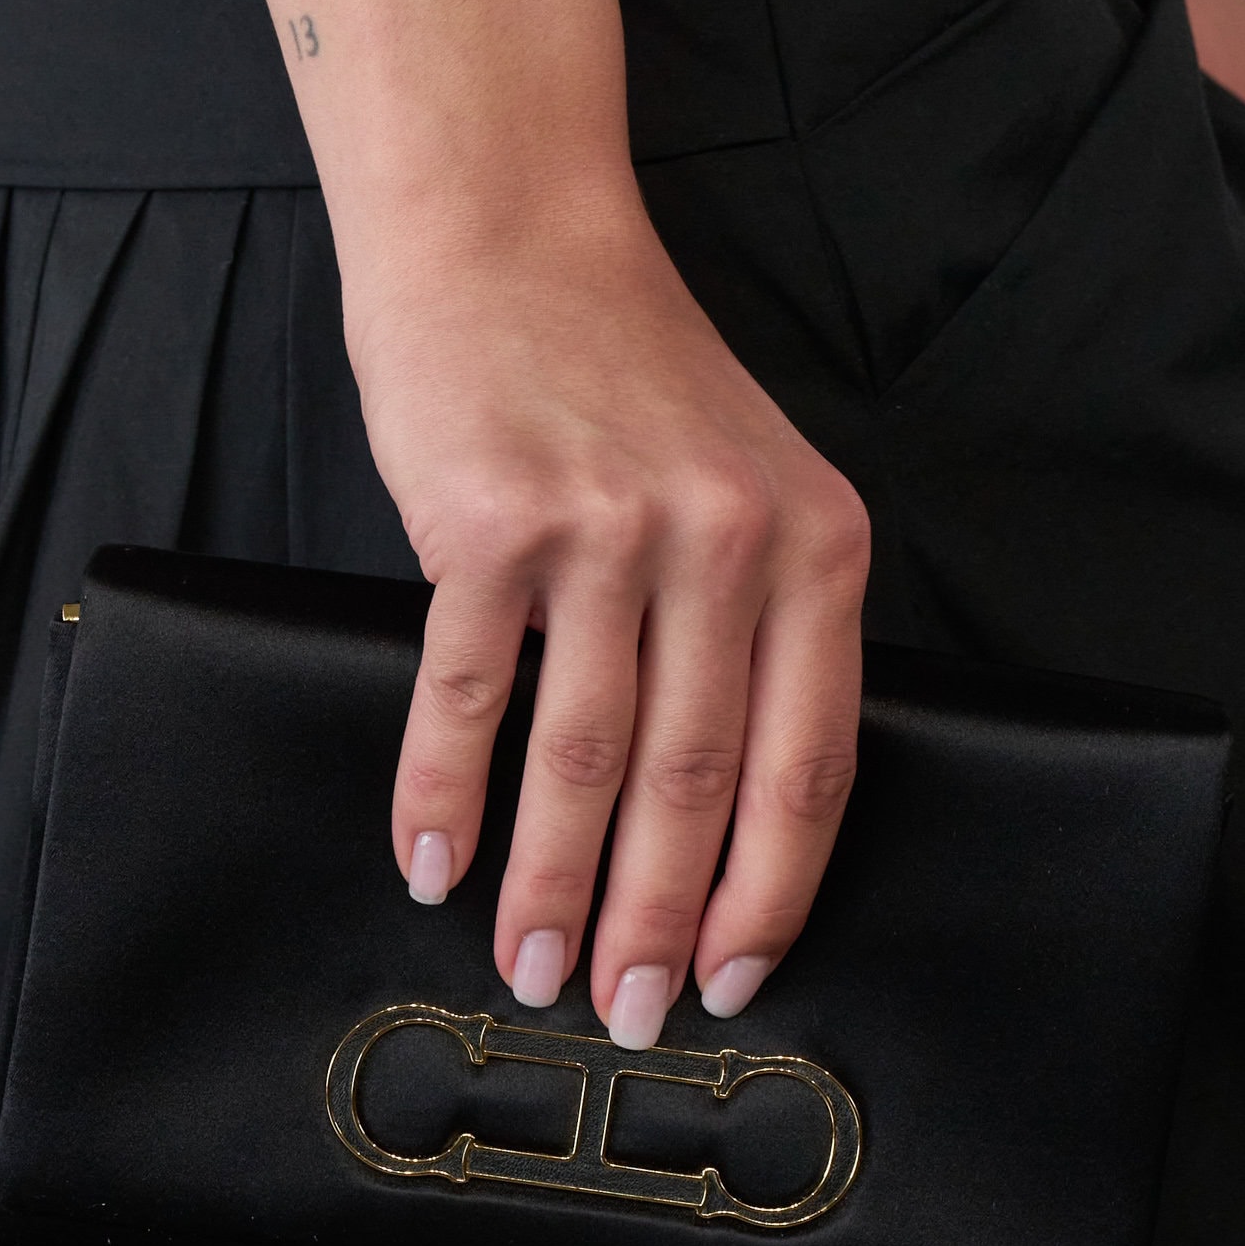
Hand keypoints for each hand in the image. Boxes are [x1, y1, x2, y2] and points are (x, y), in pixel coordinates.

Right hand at [349, 190, 870, 1048]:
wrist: (510, 234)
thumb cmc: (627, 377)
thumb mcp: (747, 487)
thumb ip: (760, 629)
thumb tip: (722, 820)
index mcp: (812, 544)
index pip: (810, 763)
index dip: (770, 890)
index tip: (733, 977)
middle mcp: (724, 538)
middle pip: (698, 779)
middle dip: (659, 919)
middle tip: (627, 1011)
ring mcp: (605, 528)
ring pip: (585, 756)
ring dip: (552, 884)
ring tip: (531, 969)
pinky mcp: (488, 520)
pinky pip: (466, 692)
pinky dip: (444, 792)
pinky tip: (431, 864)